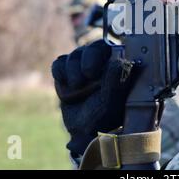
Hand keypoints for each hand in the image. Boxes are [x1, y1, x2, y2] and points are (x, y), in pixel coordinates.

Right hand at [51, 40, 133, 156]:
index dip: (100, 55)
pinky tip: (67, 85)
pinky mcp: (67, 71)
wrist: (84, 131)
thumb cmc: (104, 116)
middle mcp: (102, 61)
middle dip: (87, 61)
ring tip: (77, 88)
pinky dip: (60, 72)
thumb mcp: (112, 102)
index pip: (111, 47)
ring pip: (75, 55)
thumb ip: (116, 81)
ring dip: (73, 70)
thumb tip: (119, 60)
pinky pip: (60, 63)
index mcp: (118, 65)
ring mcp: (83, 65)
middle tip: (85, 79)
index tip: (93, 72)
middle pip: (92, 48)